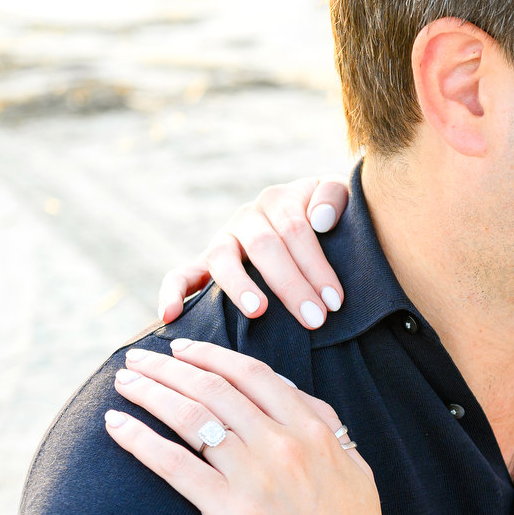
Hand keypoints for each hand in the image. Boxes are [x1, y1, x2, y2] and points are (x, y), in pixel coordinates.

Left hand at [104, 340, 406, 514]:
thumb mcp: (358, 475)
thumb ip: (331, 435)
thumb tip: (305, 407)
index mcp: (315, 433)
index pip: (254, 375)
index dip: (212, 356)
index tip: (182, 349)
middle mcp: (285, 446)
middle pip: (215, 387)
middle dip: (170, 366)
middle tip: (138, 357)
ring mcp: (258, 479)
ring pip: (192, 416)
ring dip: (150, 392)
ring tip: (123, 382)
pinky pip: (176, 466)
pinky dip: (141, 440)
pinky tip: (116, 427)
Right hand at [157, 176, 351, 329]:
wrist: (314, 221)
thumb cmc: (333, 219)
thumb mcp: (343, 199)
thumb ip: (334, 196)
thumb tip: (319, 220)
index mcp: (280, 199)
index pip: (297, 230)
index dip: (316, 265)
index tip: (335, 301)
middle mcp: (248, 216)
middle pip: (265, 246)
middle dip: (291, 284)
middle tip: (315, 318)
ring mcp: (224, 239)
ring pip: (222, 257)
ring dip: (239, 285)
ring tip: (259, 312)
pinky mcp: (204, 263)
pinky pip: (181, 274)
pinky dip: (172, 292)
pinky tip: (170, 316)